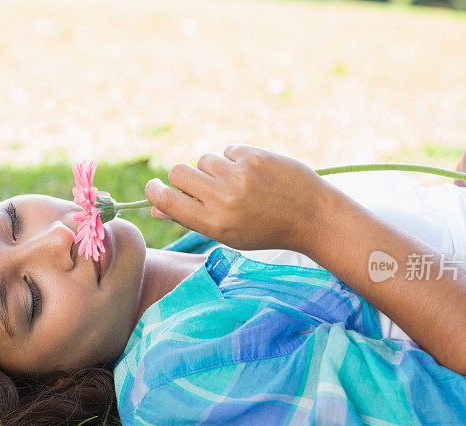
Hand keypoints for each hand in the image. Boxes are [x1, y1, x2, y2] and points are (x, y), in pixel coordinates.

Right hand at [144, 145, 336, 250]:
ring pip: (204, 160)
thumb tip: (156, 206)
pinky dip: (236, 160)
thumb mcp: (228, 233)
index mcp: (213, 223)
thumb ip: (192, 218)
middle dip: (183, 178)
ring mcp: (238, 175)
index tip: (153, 187)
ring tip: (238, 183)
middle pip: (178, 173)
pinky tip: (254, 174)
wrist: (312, 216)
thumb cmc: (266, 229)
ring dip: (214, 169)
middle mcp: (223, 199)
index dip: (154, 191)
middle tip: (201, 185)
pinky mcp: (253, 156)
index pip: (167, 200)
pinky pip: (228, 151)